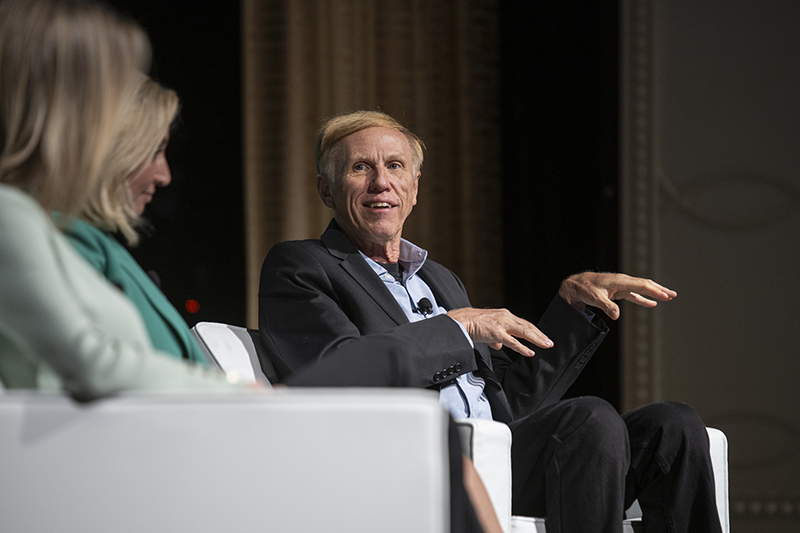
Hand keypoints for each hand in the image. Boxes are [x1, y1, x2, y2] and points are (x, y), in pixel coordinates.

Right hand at [446, 307, 551, 356]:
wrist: (460, 321)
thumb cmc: (471, 324)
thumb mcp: (487, 329)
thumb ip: (496, 338)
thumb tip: (500, 345)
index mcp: (504, 315)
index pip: (523, 323)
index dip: (534, 331)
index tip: (542, 337)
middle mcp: (505, 317)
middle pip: (527, 326)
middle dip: (540, 335)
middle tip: (550, 342)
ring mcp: (501, 324)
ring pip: (524, 331)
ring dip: (536, 339)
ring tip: (546, 345)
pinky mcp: (496, 332)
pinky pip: (512, 342)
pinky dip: (522, 347)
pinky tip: (530, 352)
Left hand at [558, 272, 675, 319]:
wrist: (574, 285)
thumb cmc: (584, 289)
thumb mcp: (595, 298)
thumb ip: (607, 306)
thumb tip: (616, 315)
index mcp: (619, 281)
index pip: (641, 285)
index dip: (654, 290)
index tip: (666, 295)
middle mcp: (622, 281)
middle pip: (645, 284)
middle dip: (659, 290)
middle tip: (673, 295)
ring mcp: (620, 286)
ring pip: (641, 289)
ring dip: (653, 293)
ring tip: (667, 297)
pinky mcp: (617, 291)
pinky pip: (633, 294)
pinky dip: (642, 298)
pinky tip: (650, 303)